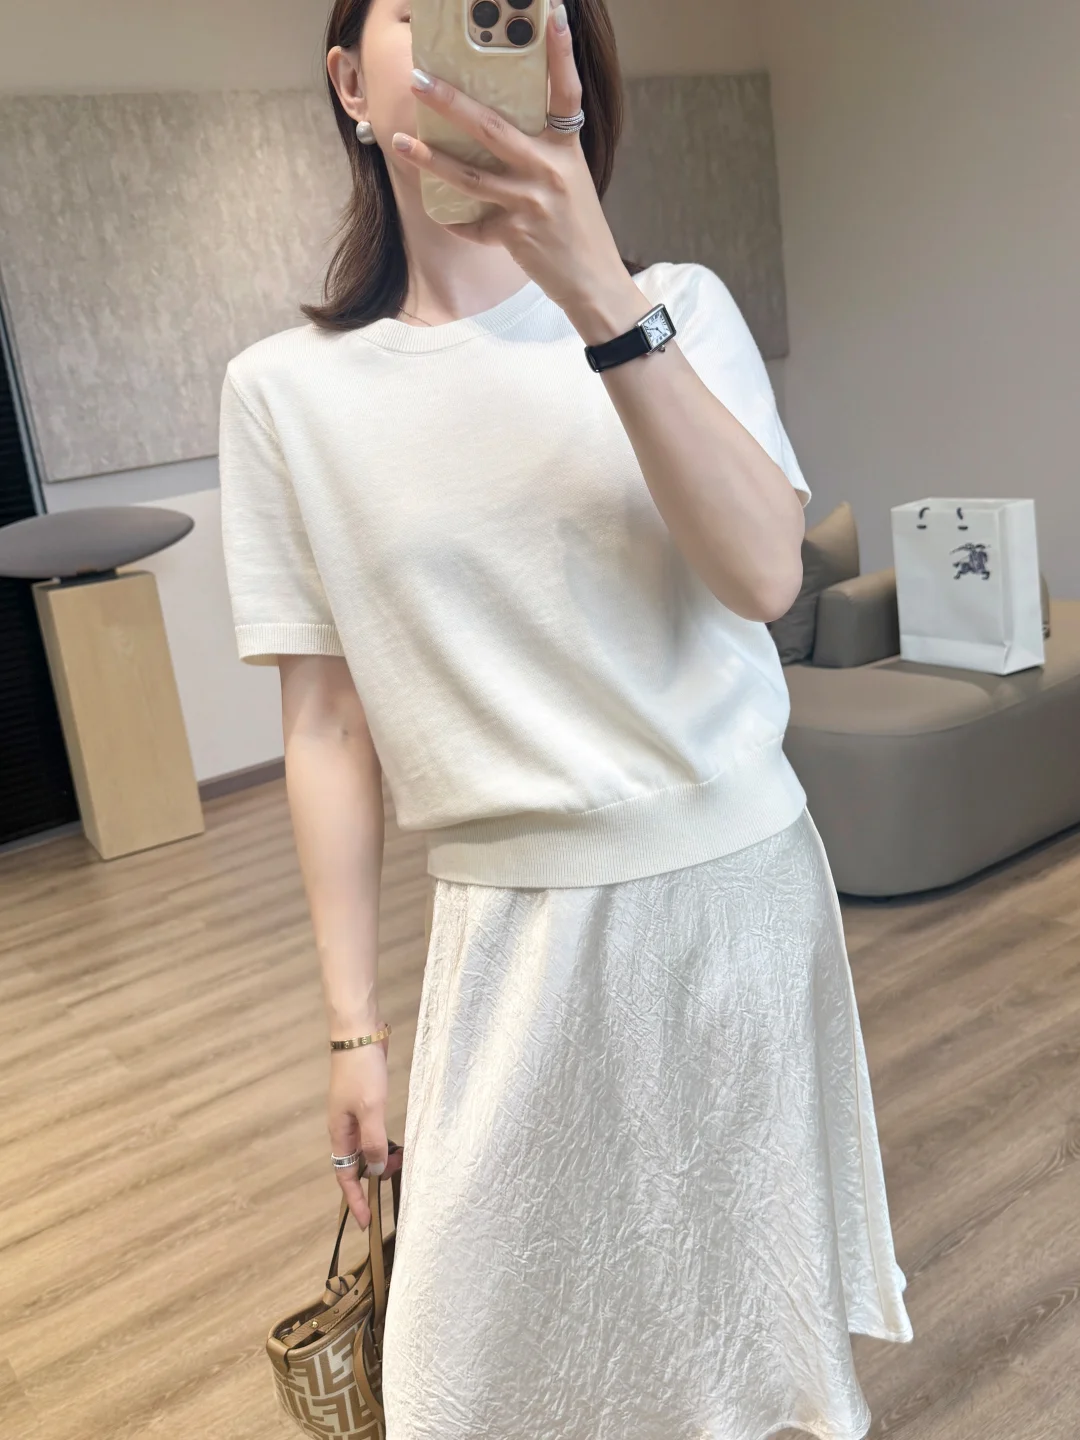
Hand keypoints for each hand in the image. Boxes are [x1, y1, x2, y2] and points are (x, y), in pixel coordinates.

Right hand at [327, 1033, 389, 1228]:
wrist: (358, 1033)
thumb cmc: (361, 1071)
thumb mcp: (371, 1109)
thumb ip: (373, 1142)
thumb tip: (377, 1172)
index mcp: (339, 1132)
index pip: (344, 1175)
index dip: (354, 1199)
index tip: (365, 1221)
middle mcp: (343, 1127)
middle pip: (355, 1163)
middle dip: (373, 1179)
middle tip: (397, 1180)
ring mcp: (353, 1114)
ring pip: (366, 1147)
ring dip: (382, 1158)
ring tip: (402, 1160)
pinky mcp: (365, 1101)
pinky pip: (372, 1131)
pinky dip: (384, 1140)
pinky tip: (398, 1139)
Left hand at [391, 3, 631, 320]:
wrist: (594, 283)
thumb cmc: (579, 229)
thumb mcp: (570, 180)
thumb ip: (541, 151)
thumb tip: (493, 127)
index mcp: (566, 149)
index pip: (566, 90)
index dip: (560, 52)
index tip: (550, 12)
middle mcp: (549, 170)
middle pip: (492, 128)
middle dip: (450, 102)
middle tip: (419, 79)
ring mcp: (531, 203)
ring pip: (470, 176)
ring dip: (429, 159)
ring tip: (399, 142)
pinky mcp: (516, 235)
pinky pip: (473, 224)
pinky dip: (454, 219)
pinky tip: (436, 210)